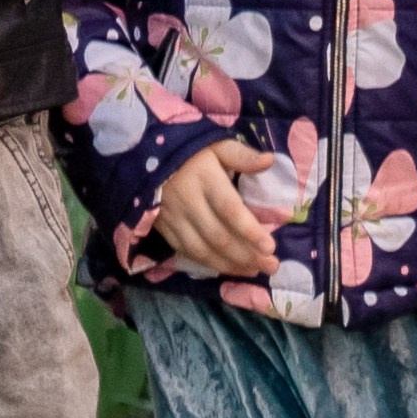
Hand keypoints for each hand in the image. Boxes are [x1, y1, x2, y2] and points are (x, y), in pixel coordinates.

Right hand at [153, 141, 278, 277]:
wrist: (145, 158)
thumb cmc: (190, 153)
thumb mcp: (216, 146)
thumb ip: (242, 156)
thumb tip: (269, 160)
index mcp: (205, 179)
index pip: (229, 210)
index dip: (249, 231)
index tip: (270, 247)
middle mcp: (189, 202)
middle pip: (218, 236)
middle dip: (246, 255)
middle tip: (271, 266)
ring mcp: (174, 218)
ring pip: (202, 250)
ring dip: (230, 265)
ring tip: (254, 271)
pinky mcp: (164, 229)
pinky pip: (187, 252)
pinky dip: (208, 263)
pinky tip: (227, 268)